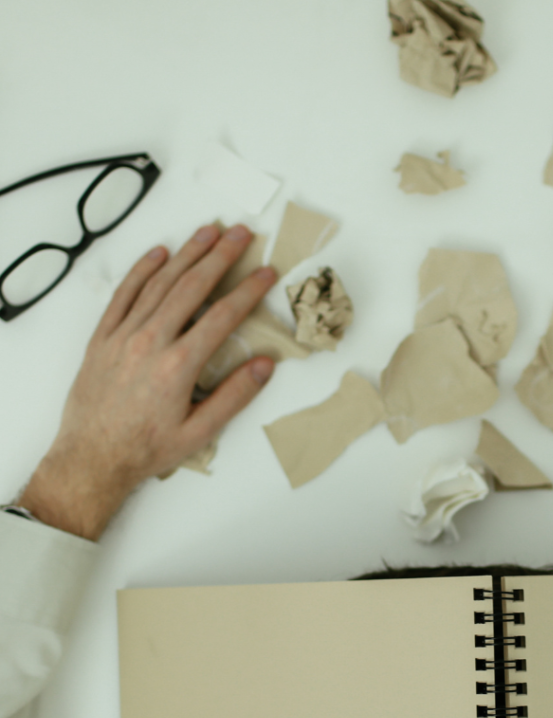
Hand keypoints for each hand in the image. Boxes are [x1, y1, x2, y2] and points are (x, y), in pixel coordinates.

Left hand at [18, 224, 276, 540]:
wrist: (93, 457)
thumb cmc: (146, 448)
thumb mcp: (200, 431)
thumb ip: (235, 396)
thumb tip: (264, 365)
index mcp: (178, 366)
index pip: (222, 316)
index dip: (248, 291)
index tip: (266, 273)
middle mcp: (149, 342)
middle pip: (191, 287)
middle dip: (220, 257)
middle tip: (240, 234)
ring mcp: (123, 335)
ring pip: (159, 283)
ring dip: (186, 253)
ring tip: (207, 231)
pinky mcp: (102, 337)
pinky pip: (124, 293)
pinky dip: (142, 270)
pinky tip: (159, 253)